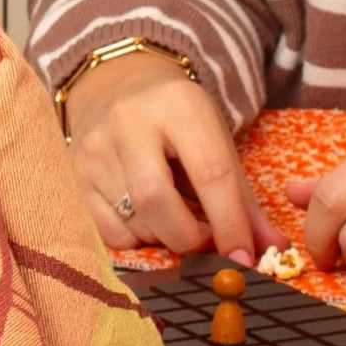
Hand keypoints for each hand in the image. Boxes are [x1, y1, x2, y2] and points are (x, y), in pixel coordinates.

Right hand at [65, 52, 284, 260]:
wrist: (117, 89)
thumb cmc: (177, 123)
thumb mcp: (215, 144)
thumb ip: (243, 199)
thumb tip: (270, 249)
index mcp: (179, 106)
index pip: (210, 174)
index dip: (229, 223)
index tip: (242, 257)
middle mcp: (130, 122)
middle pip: (157, 201)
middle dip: (187, 236)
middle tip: (202, 241)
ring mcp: (95, 148)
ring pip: (133, 221)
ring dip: (163, 237)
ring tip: (174, 220)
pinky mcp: (75, 173)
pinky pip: (107, 232)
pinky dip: (134, 239)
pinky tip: (144, 220)